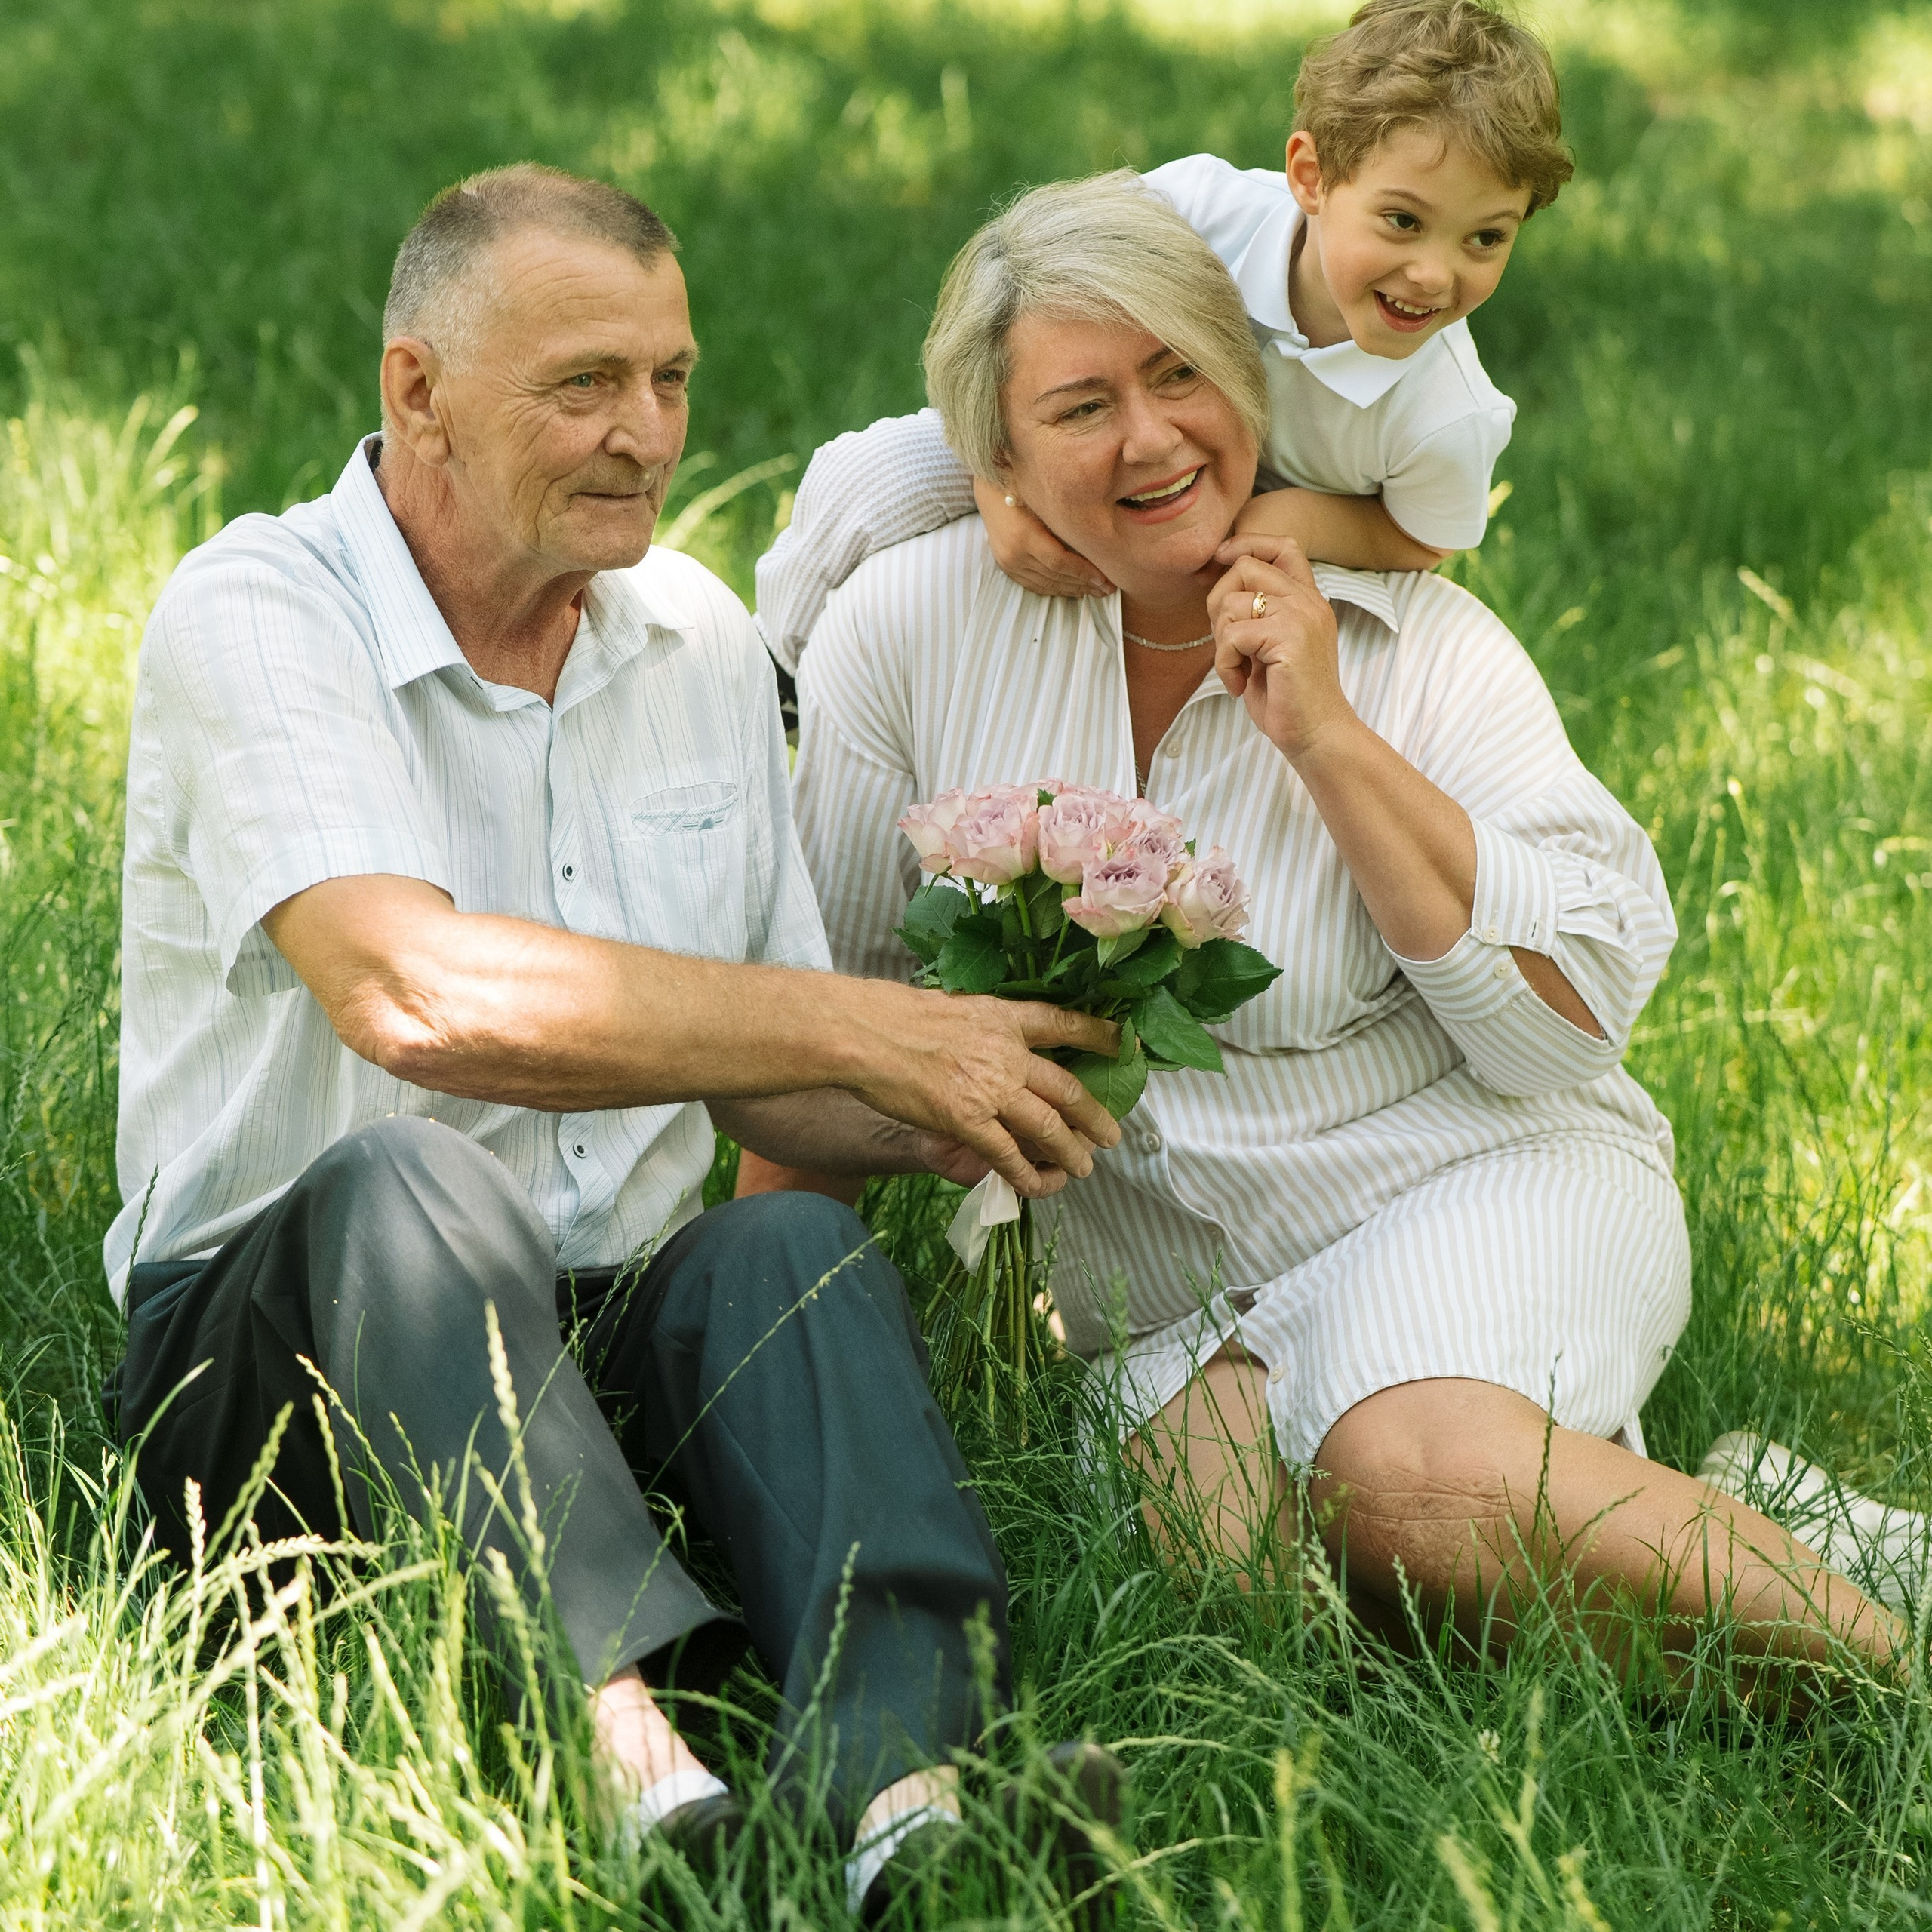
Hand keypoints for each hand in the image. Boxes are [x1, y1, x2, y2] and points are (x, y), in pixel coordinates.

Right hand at [845, 984, 1121, 1199]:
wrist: (864, 1033)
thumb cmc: (896, 1017)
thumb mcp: (953, 1006)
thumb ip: (983, 1028)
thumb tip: (998, 1044)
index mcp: (1003, 1017)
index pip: (1063, 1023)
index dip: (1098, 1034)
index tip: (1125, 1042)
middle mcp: (1006, 1052)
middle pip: (1066, 1087)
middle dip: (1094, 1115)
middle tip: (1112, 1134)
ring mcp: (990, 1088)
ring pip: (1047, 1125)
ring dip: (1071, 1151)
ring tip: (1084, 1167)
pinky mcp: (967, 1119)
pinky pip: (1007, 1154)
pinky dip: (1027, 1173)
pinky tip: (1038, 1185)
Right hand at [974, 475, 1113, 598]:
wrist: (989, 490)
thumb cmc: (1022, 487)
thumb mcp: (1045, 501)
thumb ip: (1066, 523)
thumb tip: (1098, 542)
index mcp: (1023, 536)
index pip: (1060, 563)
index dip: (1084, 573)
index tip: (1105, 579)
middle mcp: (1013, 554)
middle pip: (1055, 577)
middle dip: (1084, 584)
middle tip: (1107, 589)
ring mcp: (1008, 563)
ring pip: (1046, 584)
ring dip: (1072, 589)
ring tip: (1095, 591)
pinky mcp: (1006, 567)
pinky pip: (1034, 585)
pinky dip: (1055, 589)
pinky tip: (1072, 590)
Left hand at [1206, 533, 1353, 763]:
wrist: (1317, 734)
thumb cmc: (1289, 698)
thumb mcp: (1272, 647)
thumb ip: (1259, 615)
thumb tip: (1219, 592)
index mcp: (1307, 600)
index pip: (1283, 547)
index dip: (1246, 545)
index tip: (1220, 560)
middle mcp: (1308, 602)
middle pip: (1246, 568)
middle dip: (1218, 605)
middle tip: (1227, 645)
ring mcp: (1301, 617)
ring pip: (1232, 603)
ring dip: (1221, 643)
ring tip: (1238, 670)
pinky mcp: (1289, 639)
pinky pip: (1232, 636)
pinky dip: (1225, 664)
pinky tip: (1239, 685)